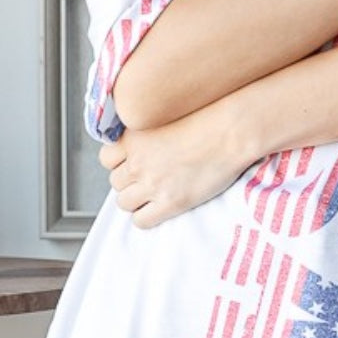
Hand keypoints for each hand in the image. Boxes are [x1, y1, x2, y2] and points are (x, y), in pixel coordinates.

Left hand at [99, 97, 250, 228]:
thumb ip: (147, 133)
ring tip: (155, 194)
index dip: (119, 163)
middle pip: (115, 182)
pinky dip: (146, 217)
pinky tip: (160, 208)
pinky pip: (141, 220)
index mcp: (134, 138)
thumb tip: (140, 147)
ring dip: (136, 200)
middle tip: (149, 179)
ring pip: (124, 202)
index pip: (106, 158)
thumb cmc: (208, 119)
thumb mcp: (166, 117)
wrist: (231, 132)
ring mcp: (153, 184)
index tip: (132, 163)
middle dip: (130, 182)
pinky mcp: (170, 202)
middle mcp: (138, 161)